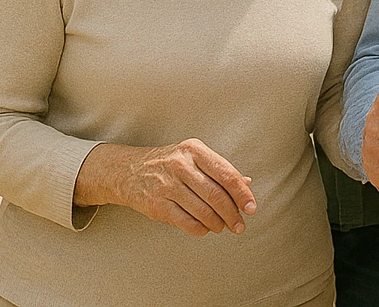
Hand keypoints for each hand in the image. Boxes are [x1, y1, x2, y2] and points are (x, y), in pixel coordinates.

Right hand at [74, 139, 254, 236]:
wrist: (127, 170)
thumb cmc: (168, 163)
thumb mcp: (193, 157)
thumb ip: (219, 169)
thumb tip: (247, 183)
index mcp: (195, 150)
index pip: (226, 174)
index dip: (242, 194)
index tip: (251, 208)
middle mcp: (181, 165)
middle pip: (216, 195)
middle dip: (232, 214)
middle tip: (240, 225)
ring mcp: (166, 185)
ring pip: (202, 210)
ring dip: (217, 223)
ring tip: (223, 227)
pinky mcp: (155, 204)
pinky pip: (185, 221)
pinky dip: (200, 228)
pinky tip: (205, 229)